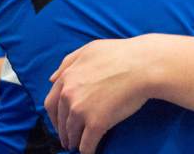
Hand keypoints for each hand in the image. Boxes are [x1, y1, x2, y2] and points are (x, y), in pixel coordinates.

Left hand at [44, 37, 153, 152]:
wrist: (142, 64)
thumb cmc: (120, 54)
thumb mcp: (90, 49)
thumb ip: (68, 62)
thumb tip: (52, 78)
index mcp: (67, 77)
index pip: (51, 103)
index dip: (55, 116)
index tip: (61, 122)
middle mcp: (69, 94)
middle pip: (60, 121)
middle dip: (64, 132)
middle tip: (69, 138)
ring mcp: (81, 110)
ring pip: (72, 134)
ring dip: (75, 142)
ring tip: (80, 145)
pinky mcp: (96, 124)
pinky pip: (86, 145)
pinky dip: (87, 150)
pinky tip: (91, 151)